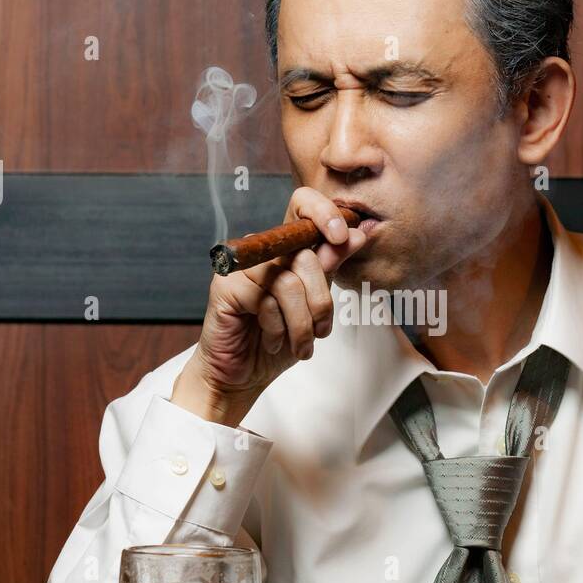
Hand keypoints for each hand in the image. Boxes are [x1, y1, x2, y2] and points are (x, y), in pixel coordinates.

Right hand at [171, 187, 367, 423]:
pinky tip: (272, 339)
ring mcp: (243, 266)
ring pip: (290, 283)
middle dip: (321, 302)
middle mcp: (264, 252)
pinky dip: (277, 328)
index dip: (325, 213)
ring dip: (301, 324)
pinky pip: (266, 300)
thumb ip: (331, 268)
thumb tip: (357, 233)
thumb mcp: (315, 306)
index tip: (344, 236)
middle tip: (321, 331)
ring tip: (300, 345)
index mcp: (287, 249)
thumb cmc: (278, 341)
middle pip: (306, 256)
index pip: (303, 206)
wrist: (244, 375)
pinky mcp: (226, 286)